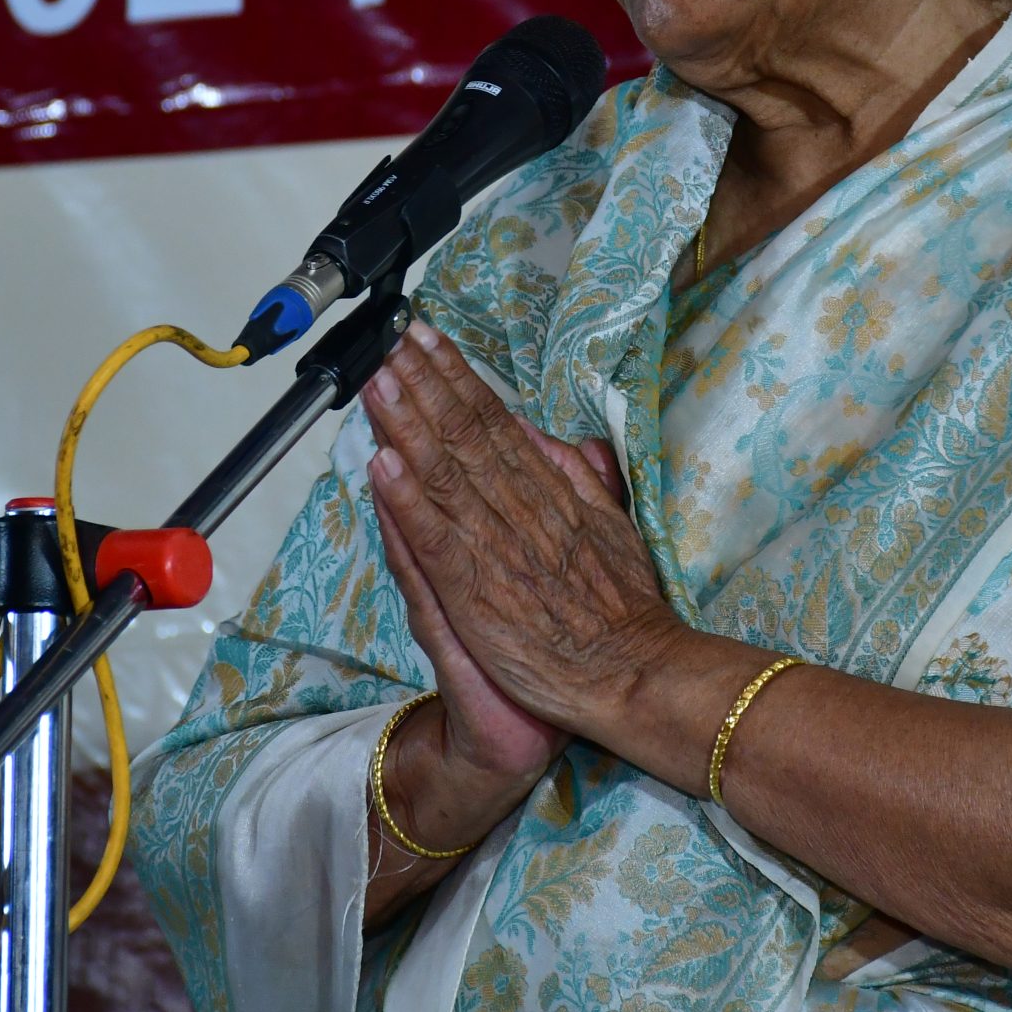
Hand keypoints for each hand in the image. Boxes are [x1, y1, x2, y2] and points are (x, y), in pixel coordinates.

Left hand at [361, 320, 684, 737]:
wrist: (633, 673)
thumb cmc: (624, 609)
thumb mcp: (611, 523)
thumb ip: (573, 473)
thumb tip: (533, 428)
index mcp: (548, 491)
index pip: (493, 421)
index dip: (455, 376)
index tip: (426, 339)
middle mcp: (519, 509)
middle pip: (462, 434)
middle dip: (423, 384)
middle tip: (389, 341)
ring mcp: (495, 549)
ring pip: (443, 475)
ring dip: (406, 426)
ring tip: (378, 383)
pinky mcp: (476, 594)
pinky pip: (434, 540)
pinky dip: (406, 501)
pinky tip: (380, 465)